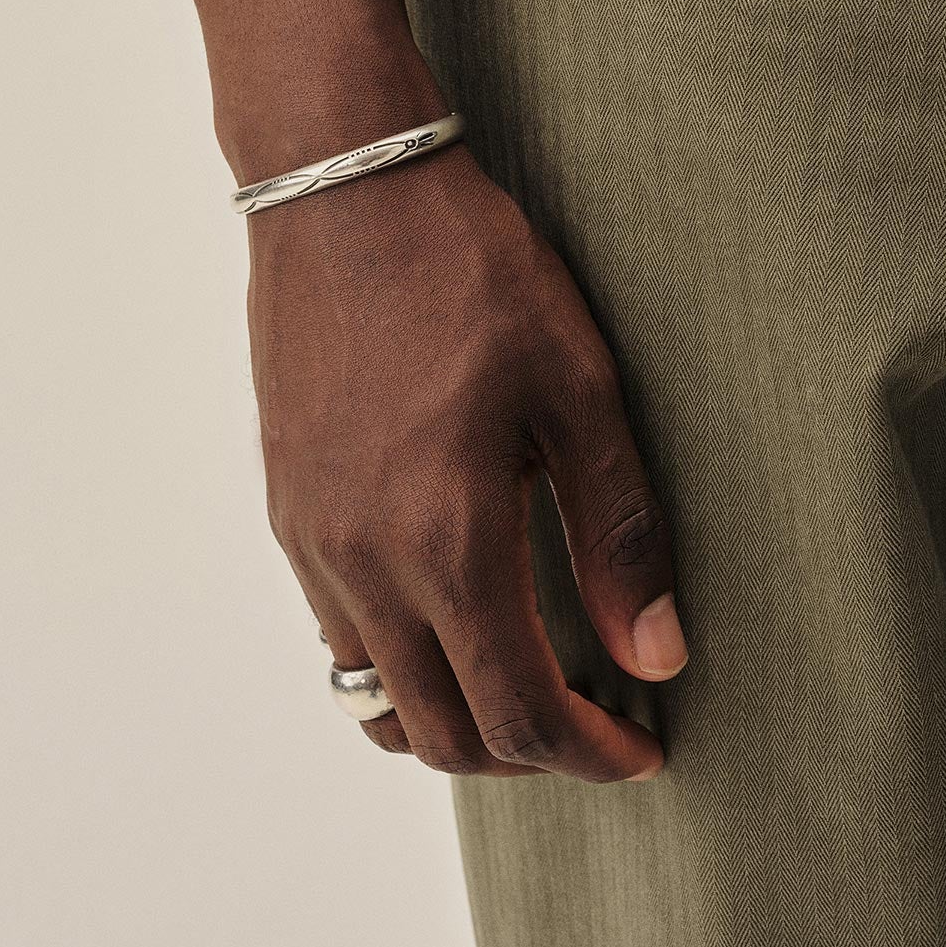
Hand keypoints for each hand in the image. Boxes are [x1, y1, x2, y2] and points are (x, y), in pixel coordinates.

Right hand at [246, 146, 684, 780]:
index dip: (590, 753)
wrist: (347, 191)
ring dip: (457, 720)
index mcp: (447, 542)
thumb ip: (617, 534)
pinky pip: (338, 635)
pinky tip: (456, 613)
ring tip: (531, 684)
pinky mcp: (289, 507)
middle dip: (529, 755)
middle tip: (598, 725)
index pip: (518, 715)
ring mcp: (314, 541)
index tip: (641, 749)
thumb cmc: (472, 273)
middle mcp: (365, 564)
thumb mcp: (579, 390)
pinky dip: (400, 665)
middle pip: (442, 733)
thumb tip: (656, 652)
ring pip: (377, 699)